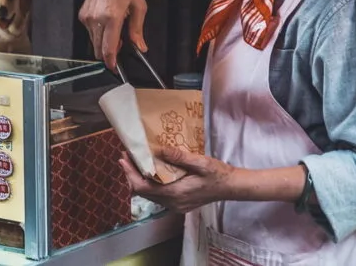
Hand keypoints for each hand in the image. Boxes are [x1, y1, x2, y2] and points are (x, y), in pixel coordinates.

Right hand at [78, 0, 146, 68]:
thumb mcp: (139, 6)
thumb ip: (137, 29)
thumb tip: (140, 47)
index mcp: (112, 16)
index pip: (108, 47)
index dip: (111, 61)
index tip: (115, 68)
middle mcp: (96, 18)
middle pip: (98, 49)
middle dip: (109, 53)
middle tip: (120, 44)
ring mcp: (87, 17)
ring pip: (94, 42)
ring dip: (103, 43)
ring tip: (115, 29)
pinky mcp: (82, 15)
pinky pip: (90, 32)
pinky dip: (98, 33)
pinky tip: (106, 23)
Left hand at [118, 147, 235, 213]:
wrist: (231, 187)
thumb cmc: (217, 173)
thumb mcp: (200, 162)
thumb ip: (179, 157)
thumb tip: (158, 149)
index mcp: (176, 193)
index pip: (143, 188)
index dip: (130, 174)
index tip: (124, 158)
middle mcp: (173, 203)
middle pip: (143, 192)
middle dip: (132, 174)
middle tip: (127, 156)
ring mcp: (176, 206)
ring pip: (150, 195)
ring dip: (140, 178)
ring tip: (136, 160)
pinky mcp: (179, 204)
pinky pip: (158, 195)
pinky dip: (150, 183)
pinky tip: (151, 170)